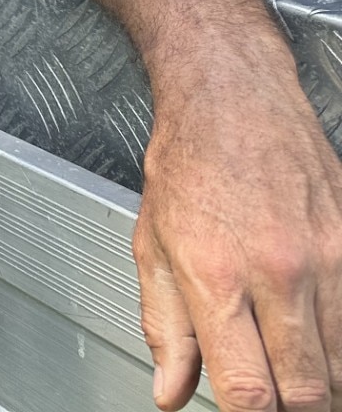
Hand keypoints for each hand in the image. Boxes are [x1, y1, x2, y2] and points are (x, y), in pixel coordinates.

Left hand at [136, 72, 341, 409]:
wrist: (233, 97)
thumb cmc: (189, 165)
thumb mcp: (152, 244)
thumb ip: (165, 326)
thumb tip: (169, 391)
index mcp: (217, 276)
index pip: (250, 391)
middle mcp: (278, 271)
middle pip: (310, 390)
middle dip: (296, 409)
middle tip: (279, 399)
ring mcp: (328, 259)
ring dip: (326, 383)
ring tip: (301, 374)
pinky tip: (323, 340)